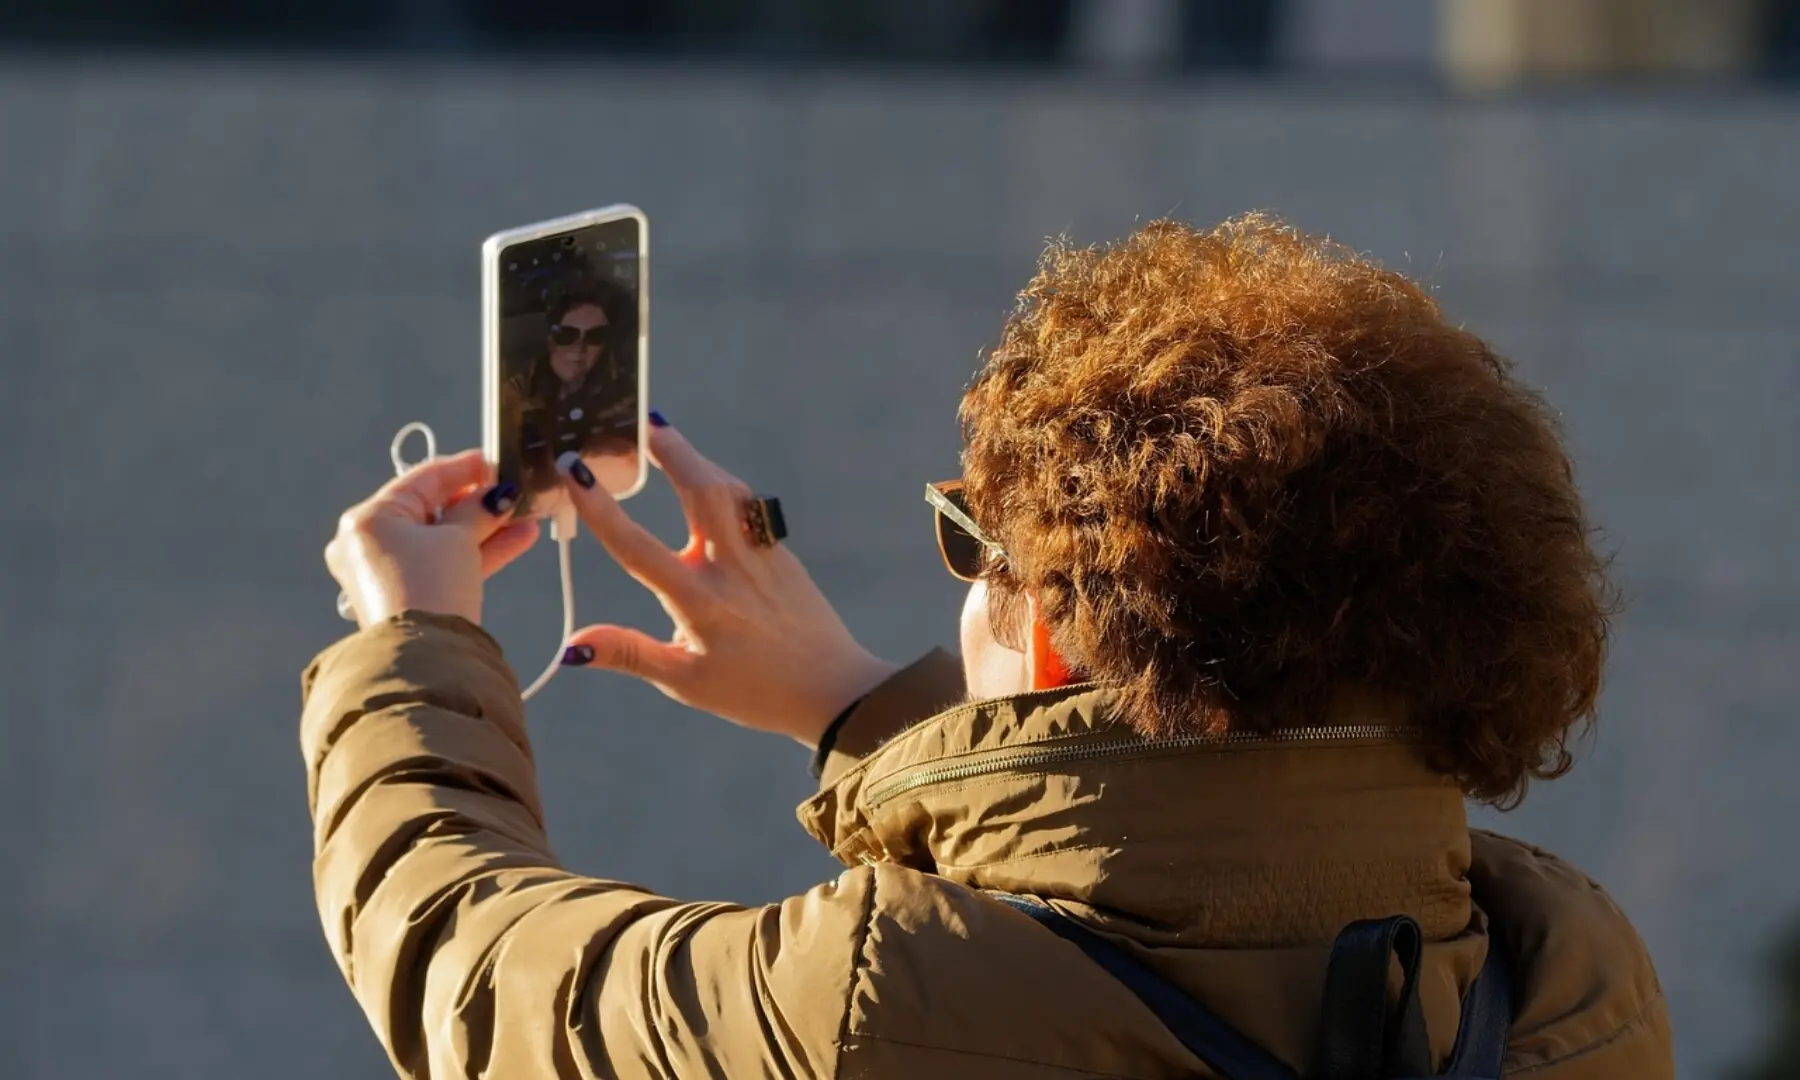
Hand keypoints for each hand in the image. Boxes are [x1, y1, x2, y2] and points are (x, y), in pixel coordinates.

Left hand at [327, 450, 541, 628]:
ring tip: (526, 517)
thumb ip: (478, 510)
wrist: (426, 655)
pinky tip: (518, 539)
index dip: (463, 468)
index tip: (495, 461)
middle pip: (432, 509)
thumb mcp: (458, 539)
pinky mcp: (404, 594)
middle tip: (513, 492)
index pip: (422, 479)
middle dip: (479, 502)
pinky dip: (473, 551)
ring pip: (442, 538)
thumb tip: (498, 495)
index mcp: (369, 518)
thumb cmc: (431, 585)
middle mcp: (368, 542)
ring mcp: (385, 570)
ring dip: (484, 527)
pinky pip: (441, 562)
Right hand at [559, 422, 898, 746]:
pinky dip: (720, 483)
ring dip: (695, 459)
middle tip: (637, 420)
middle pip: (699, 490)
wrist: (835, 689)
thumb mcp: (685, 681)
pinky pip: (747, 505)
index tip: (575, 469)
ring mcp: (762, 553)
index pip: (637, 547)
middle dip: (668, 449)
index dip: (601, 508)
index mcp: (699, 601)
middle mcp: (730, 567)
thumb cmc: (755, 692)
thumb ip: (629, 654)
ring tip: (663, 436)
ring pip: (728, 489)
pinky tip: (705, 479)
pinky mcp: (781, 552)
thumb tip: (572, 645)